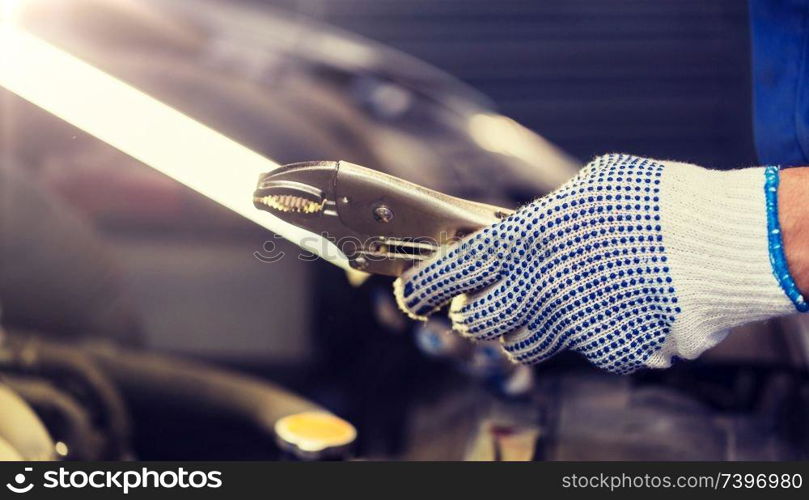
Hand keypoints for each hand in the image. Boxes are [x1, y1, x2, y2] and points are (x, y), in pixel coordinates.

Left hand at [394, 154, 802, 373]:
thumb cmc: (654, 201)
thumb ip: (540, 217)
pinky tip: (608, 307)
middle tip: (479, 302)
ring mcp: (570, 326)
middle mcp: (537, 288)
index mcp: (524, 240)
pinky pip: (579, 349)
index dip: (419, 287)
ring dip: (522, 328)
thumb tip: (517, 228)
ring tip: (549, 302)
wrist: (721, 242)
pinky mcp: (606, 352)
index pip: (446, 272)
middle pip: (475, 323)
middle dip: (470, 314)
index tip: (409, 293)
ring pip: (521, 345)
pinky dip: (584, 333)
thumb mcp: (584, 189)